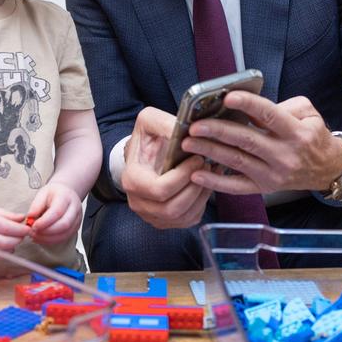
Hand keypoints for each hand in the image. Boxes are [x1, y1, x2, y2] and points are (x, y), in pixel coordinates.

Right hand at [0, 198, 29, 252]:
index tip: (27, 229)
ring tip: (11, 240)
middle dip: (18, 240)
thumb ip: (4, 214)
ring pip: (0, 254)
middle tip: (21, 235)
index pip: (8, 229)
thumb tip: (21, 218)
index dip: (21, 230)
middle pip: (6, 243)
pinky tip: (0, 247)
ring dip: (10, 248)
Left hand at [26, 183, 81, 244]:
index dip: (44, 222)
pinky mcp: (75, 227)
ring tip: (35, 236)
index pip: (57, 212)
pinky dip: (51, 240)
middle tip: (33, 232)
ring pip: (65, 234)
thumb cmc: (54, 194)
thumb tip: (30, 217)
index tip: (33, 226)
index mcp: (66, 197)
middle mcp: (75, 208)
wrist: (66, 194)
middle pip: (64, 225)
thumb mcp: (43, 193)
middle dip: (46, 232)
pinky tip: (41, 238)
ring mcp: (77, 219)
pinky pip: (64, 238)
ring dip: (48, 238)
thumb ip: (36, 205)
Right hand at [121, 108, 210, 228]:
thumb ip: (164, 123)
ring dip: (201, 195)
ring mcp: (151, 215)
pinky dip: (202, 203)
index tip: (197, 158)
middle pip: (172, 207)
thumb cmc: (147, 138)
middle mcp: (138, 202)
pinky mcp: (166, 221)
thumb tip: (183, 132)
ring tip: (210, 172)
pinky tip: (206, 183)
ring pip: (183, 216)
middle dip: (195, 187)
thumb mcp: (150, 120)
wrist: (144, 155)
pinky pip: (189, 220)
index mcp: (132, 179)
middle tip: (207, 165)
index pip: (160, 190)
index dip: (183, 176)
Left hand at [184, 92, 341, 193]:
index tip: (228, 96)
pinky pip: (237, 187)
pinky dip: (215, 182)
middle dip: (217, 131)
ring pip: (237, 161)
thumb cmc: (312, 136)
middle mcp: (284, 155)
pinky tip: (197, 174)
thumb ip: (281, 107)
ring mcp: (273, 174)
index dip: (248, 105)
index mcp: (296, 133)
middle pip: (246, 140)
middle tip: (195, 125)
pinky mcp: (264, 188)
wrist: (327, 169)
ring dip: (210, 151)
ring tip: (188, 143)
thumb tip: (248, 107)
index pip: (270, 115)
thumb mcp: (307, 114)